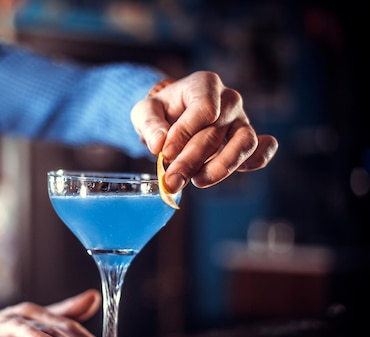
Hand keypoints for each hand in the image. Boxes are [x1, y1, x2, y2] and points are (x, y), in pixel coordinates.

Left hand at [131, 71, 278, 192]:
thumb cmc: (161, 111)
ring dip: (222, 167)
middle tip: (173, 181)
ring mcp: (241, 120)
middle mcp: (228, 100)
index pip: (204, 109)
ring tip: (198, 181)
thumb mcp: (144, 111)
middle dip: (192, 160)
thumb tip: (159, 146)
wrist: (174, 115)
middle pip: (216, 132)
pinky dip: (258, 160)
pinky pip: (262, 148)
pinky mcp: (247, 139)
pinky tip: (242, 171)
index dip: (185, 133)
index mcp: (204, 85)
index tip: (165, 154)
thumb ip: (149, 125)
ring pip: (244, 143)